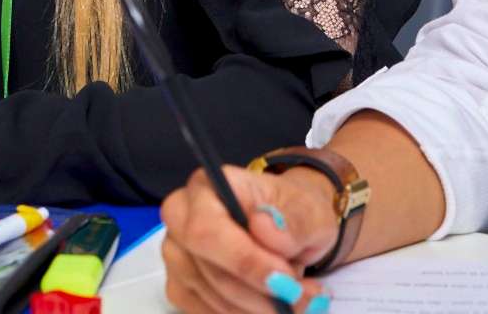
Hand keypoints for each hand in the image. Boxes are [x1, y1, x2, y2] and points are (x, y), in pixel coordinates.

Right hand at [162, 165, 339, 313]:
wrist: (289, 229)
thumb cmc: (294, 213)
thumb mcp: (312, 212)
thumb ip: (294, 220)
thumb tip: (263, 226)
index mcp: (208, 186)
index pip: (207, 229)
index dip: (244, 261)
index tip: (286, 282)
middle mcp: (181, 217)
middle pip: (209, 271)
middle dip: (259, 294)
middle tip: (300, 296)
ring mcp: (176, 253)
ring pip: (213, 298)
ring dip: (259, 308)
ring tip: (296, 297)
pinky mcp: (180, 285)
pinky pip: (207, 312)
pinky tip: (268, 303)